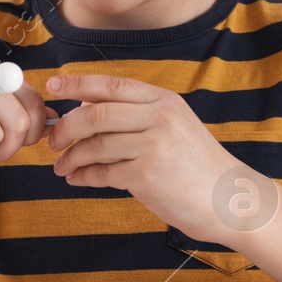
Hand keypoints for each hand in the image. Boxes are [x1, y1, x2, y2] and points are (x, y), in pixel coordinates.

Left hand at [45, 73, 254, 245]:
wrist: (229, 198)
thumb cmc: (195, 165)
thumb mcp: (173, 126)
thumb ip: (136, 114)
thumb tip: (84, 108)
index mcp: (162, 100)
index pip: (112, 84)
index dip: (77, 83)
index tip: (53, 85)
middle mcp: (159, 117)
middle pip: (95, 113)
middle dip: (66, 127)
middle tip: (53, 141)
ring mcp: (154, 145)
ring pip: (95, 145)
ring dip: (71, 157)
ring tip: (62, 166)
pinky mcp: (147, 176)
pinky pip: (103, 173)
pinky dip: (84, 176)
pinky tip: (78, 179)